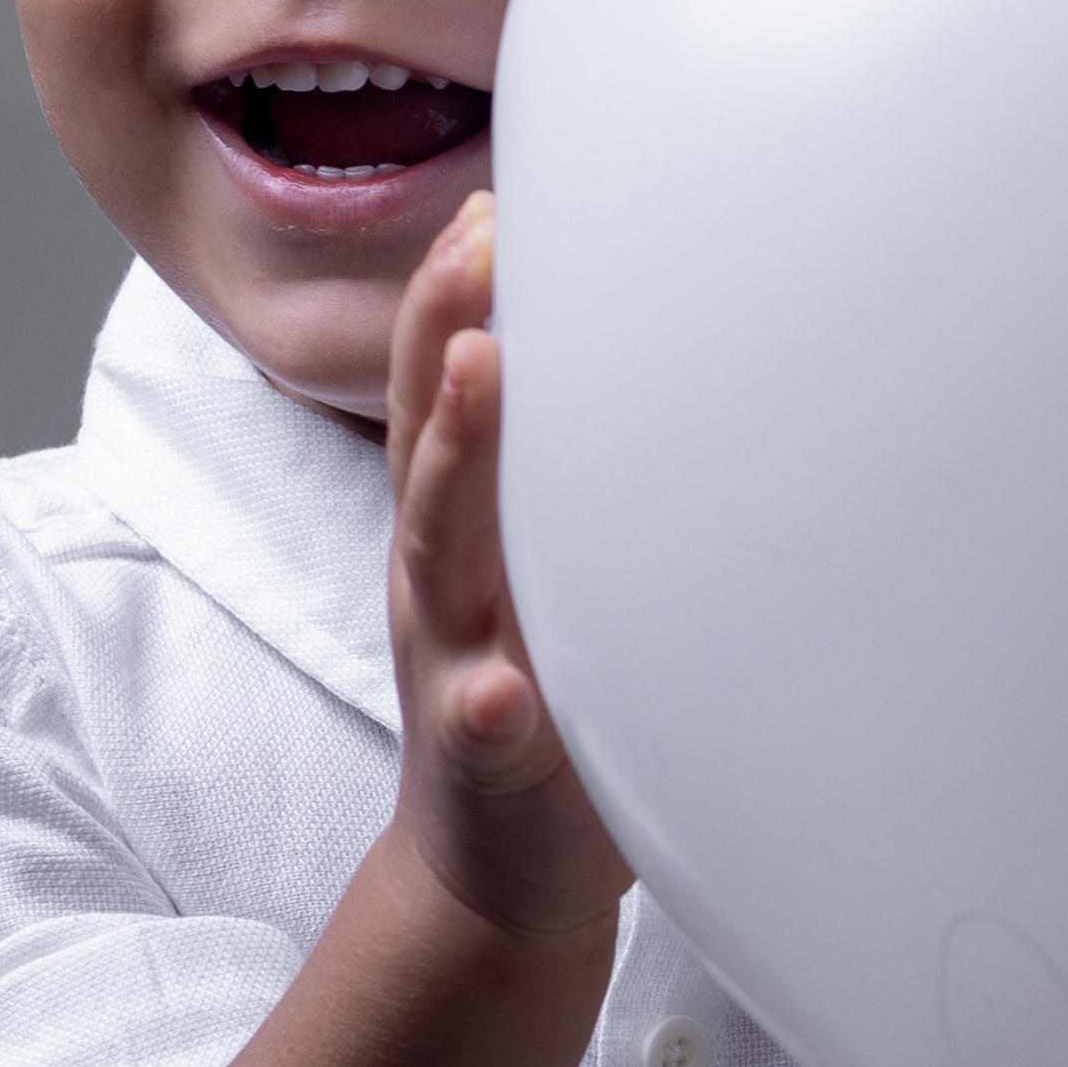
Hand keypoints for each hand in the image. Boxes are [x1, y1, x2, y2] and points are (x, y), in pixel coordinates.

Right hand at [383, 194, 631, 944]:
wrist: (498, 866)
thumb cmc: (545, 692)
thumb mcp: (543, 562)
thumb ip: (561, 467)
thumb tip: (636, 350)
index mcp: (461, 522)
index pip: (442, 383)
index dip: (456, 291)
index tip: (494, 200)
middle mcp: (441, 574)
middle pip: (432, 433)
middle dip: (446, 328)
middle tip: (477, 241)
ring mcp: (455, 660)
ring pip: (441, 548)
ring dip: (455, 460)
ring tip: (476, 379)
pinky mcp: (485, 758)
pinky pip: (484, 724)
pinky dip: (489, 702)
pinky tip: (503, 688)